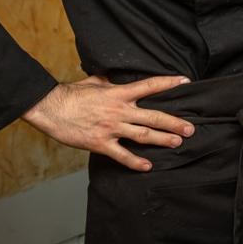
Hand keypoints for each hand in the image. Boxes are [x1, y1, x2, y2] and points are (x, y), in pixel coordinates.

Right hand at [21, 74, 194, 171]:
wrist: (51, 108)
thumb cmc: (72, 93)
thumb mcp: (95, 81)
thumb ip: (110, 81)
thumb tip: (117, 77)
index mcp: (119, 93)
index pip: (150, 86)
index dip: (168, 83)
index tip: (185, 82)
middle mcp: (120, 111)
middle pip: (153, 116)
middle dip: (174, 123)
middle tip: (191, 128)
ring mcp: (111, 128)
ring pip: (143, 135)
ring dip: (162, 140)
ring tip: (177, 143)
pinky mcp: (101, 143)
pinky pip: (122, 155)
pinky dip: (136, 162)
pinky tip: (148, 166)